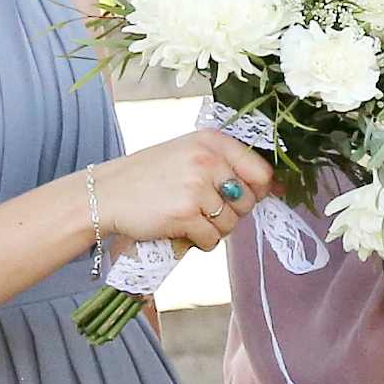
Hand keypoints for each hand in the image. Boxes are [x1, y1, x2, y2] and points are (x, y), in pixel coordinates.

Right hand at [92, 127, 272, 251]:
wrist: (105, 193)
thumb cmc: (149, 177)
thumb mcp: (189, 154)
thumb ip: (227, 165)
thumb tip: (277, 187)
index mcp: (212, 141)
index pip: (261, 171)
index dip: (258, 191)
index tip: (243, 199)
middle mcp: (207, 160)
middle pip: (248, 201)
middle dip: (232, 213)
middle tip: (204, 211)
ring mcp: (196, 187)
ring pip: (231, 223)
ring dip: (215, 230)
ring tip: (189, 220)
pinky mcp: (185, 214)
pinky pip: (212, 239)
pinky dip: (201, 243)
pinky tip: (183, 232)